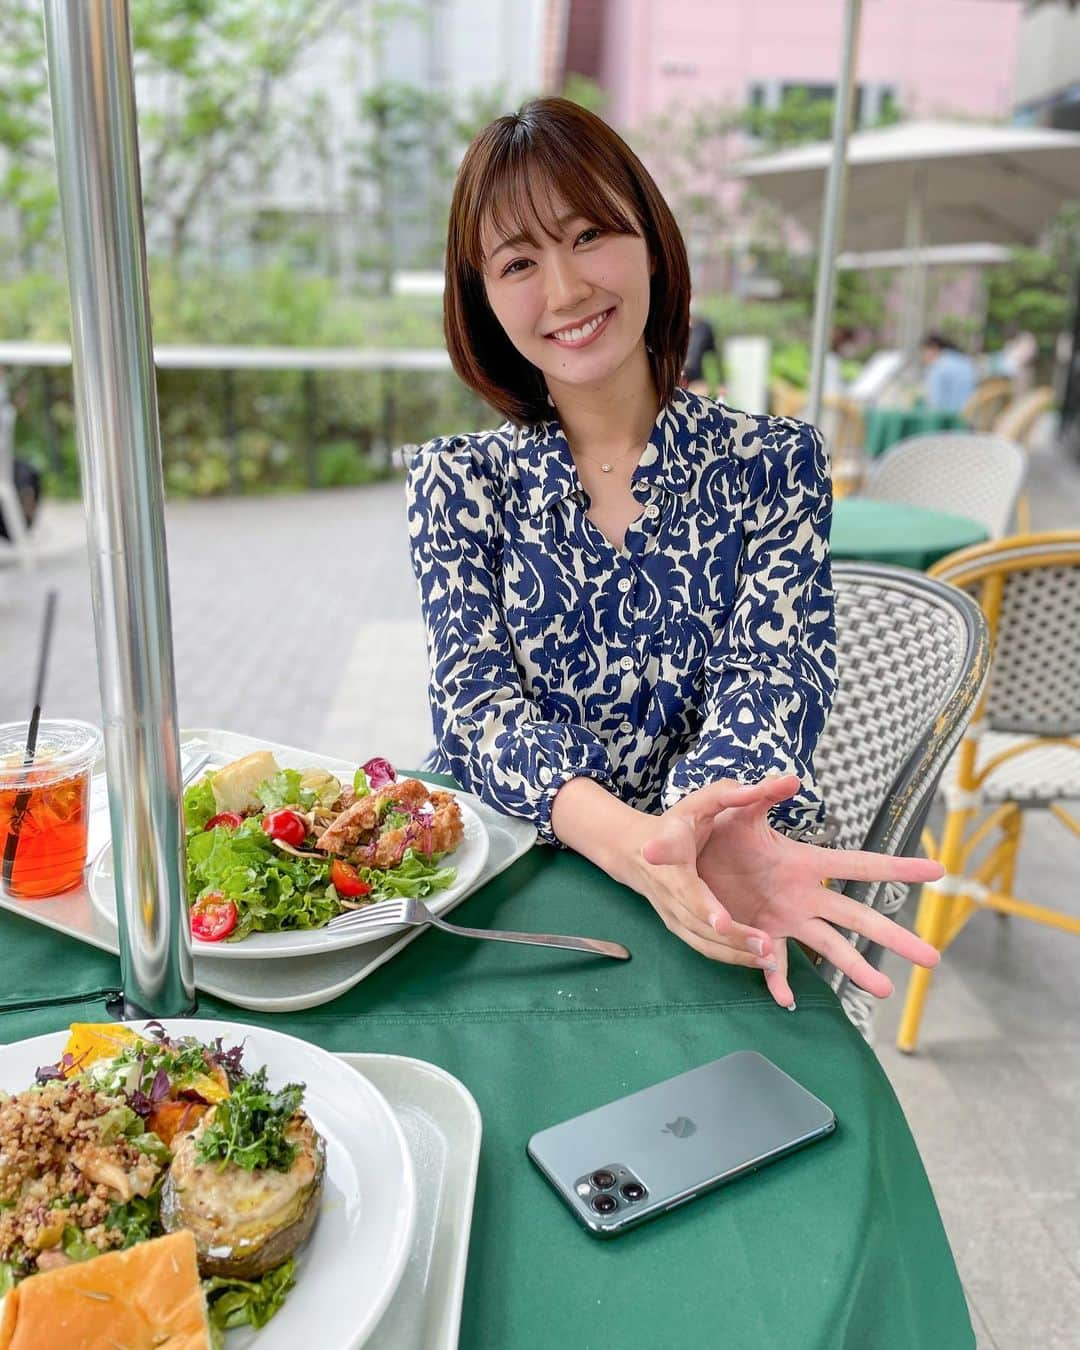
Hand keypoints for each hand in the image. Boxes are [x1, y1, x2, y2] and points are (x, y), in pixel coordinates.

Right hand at [626, 778, 791, 975]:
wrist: (636, 851)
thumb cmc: (676, 824)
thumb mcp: (701, 801)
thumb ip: (734, 794)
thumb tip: (780, 783)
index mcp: (672, 864)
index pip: (688, 890)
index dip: (704, 907)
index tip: (721, 921)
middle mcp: (669, 896)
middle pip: (700, 924)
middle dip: (732, 937)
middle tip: (766, 944)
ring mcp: (673, 916)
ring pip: (703, 943)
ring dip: (735, 954)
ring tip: (770, 956)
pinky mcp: (680, 929)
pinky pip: (704, 949)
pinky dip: (730, 958)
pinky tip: (759, 961)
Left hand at [643, 773, 941, 1008]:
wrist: (672, 852)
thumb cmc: (708, 826)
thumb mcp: (733, 807)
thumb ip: (759, 794)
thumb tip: (790, 778)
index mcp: (803, 861)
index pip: (859, 865)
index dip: (898, 867)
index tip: (937, 870)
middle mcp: (802, 895)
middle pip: (858, 917)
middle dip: (894, 935)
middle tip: (933, 957)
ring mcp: (783, 919)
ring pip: (828, 948)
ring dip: (855, 968)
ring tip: (883, 992)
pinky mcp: (758, 936)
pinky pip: (774, 965)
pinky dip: (779, 982)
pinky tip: (787, 1002)